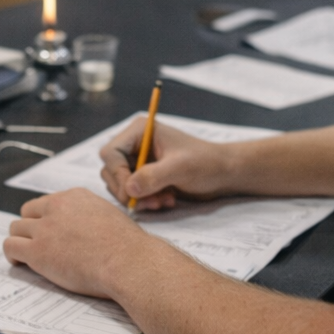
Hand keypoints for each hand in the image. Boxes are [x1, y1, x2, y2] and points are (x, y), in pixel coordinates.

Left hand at [3, 189, 157, 299]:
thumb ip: (89, 217)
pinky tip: (20, 262)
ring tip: (26, 255)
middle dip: (30, 227)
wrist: (127, 262)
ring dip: (20, 241)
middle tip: (37, 243)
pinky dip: (12, 255)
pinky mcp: (37, 251)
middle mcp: (57, 207)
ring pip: (15, 228)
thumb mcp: (109, 216)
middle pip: (28, 212)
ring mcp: (45, 228)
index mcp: (75, 196)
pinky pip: (10, 246)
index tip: (50, 231)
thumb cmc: (127, 247)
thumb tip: (86, 229)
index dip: (46, 219)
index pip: (48, 203)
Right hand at [98, 120, 237, 211]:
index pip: (111, 153)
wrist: (223, 174)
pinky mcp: (144, 177)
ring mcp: (138, 161)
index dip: (118, 175)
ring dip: (138, 198)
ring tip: (162, 201)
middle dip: (129, 190)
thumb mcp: (180, 168)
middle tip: (152, 201)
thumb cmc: (206, 163)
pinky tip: (166, 200)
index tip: (133, 193)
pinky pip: (131, 193)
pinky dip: (145, 201)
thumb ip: (153, 176)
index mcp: (140, 131)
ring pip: (120, 185)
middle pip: (110, 171)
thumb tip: (129, 188)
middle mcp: (134, 144)